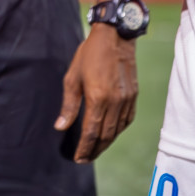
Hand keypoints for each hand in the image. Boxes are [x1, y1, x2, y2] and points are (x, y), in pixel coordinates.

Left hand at [57, 26, 138, 162]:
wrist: (115, 36)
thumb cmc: (90, 54)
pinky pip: (127, 120)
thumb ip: (68, 105)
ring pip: (117, 130)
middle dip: (94, 150)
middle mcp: (114, 102)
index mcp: (98, 98)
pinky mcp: (134, 95)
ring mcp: (126, 99)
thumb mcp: (73, 77)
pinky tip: (111, 133)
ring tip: (95, 150)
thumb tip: (61, 126)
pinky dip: (118, 131)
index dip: (84, 148)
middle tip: (85, 158)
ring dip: (106, 143)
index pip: (91, 132)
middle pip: (105, 136)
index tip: (78, 158)